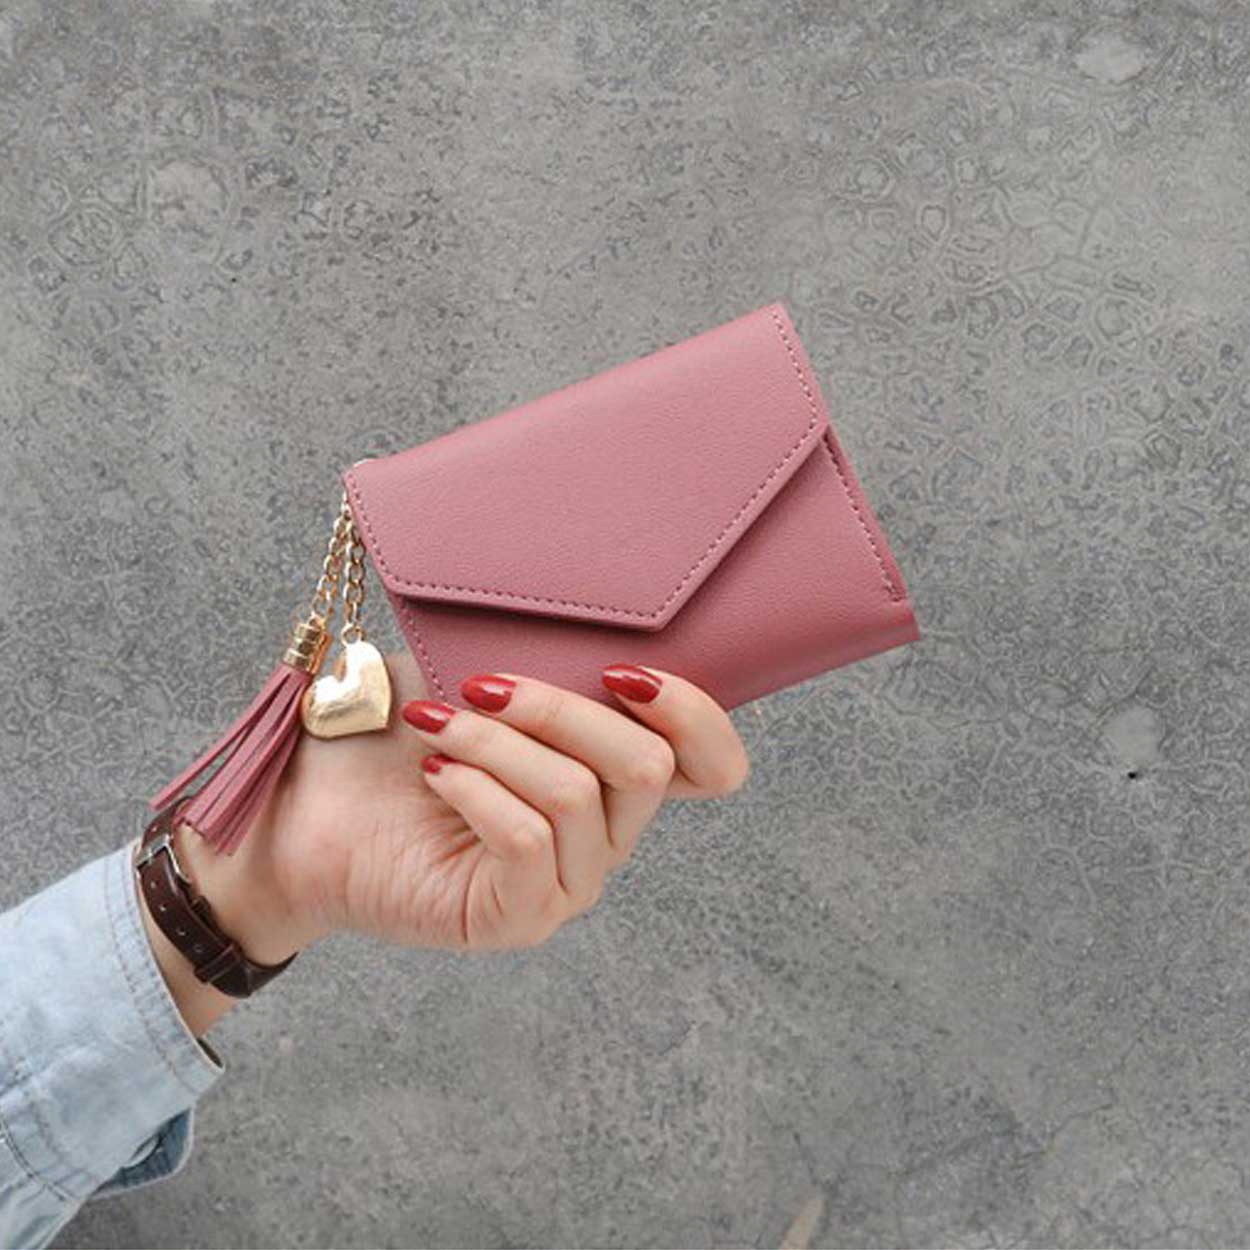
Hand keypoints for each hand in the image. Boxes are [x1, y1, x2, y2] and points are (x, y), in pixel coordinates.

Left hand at [177, 651, 748, 963]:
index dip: (695, 714)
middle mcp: (605, 835)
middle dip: (561, 709)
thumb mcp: (481, 670)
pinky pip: (528, 843)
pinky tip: (435, 772)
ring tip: (436, 725)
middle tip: (483, 685)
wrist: (303, 805)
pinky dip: (478, 789)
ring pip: (578, 796)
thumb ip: (549, 656)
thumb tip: (595, 616)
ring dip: (498, 743)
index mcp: (612, 775)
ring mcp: (564, 883)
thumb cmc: (395, 732)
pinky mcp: (512, 918)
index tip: (622, 670)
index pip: (714, 765)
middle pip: (648, 766)